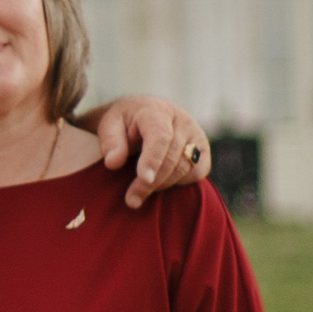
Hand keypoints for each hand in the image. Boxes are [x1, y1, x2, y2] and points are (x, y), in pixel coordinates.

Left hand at [95, 97, 210, 208]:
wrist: (143, 115)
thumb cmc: (124, 124)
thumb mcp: (109, 126)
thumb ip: (110, 142)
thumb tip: (113, 163)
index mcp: (156, 111)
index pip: (160, 136)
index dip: (153, 159)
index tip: (144, 179)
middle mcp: (181, 120)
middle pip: (172, 156)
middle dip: (152, 182)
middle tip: (131, 200)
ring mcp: (196, 134)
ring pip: (186, 166)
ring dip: (163, 185)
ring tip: (138, 196)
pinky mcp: (203, 149)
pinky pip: (198, 172)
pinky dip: (180, 183)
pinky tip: (160, 183)